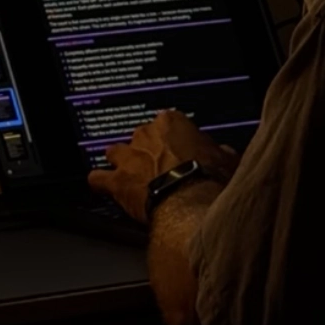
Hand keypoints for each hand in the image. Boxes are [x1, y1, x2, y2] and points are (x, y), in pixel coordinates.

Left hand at [87, 110, 236, 226]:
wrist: (190, 202)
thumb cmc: (208, 178)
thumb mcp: (226, 160)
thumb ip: (221, 152)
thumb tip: (225, 154)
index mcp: (172, 122)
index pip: (169, 123)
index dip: (175, 140)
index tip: (181, 151)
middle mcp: (146, 134)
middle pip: (141, 136)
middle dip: (148, 151)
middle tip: (160, 167)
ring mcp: (129, 156)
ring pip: (115, 151)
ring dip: (120, 162)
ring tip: (127, 174)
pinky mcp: (117, 181)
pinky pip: (98, 178)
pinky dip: (100, 183)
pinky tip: (103, 188)